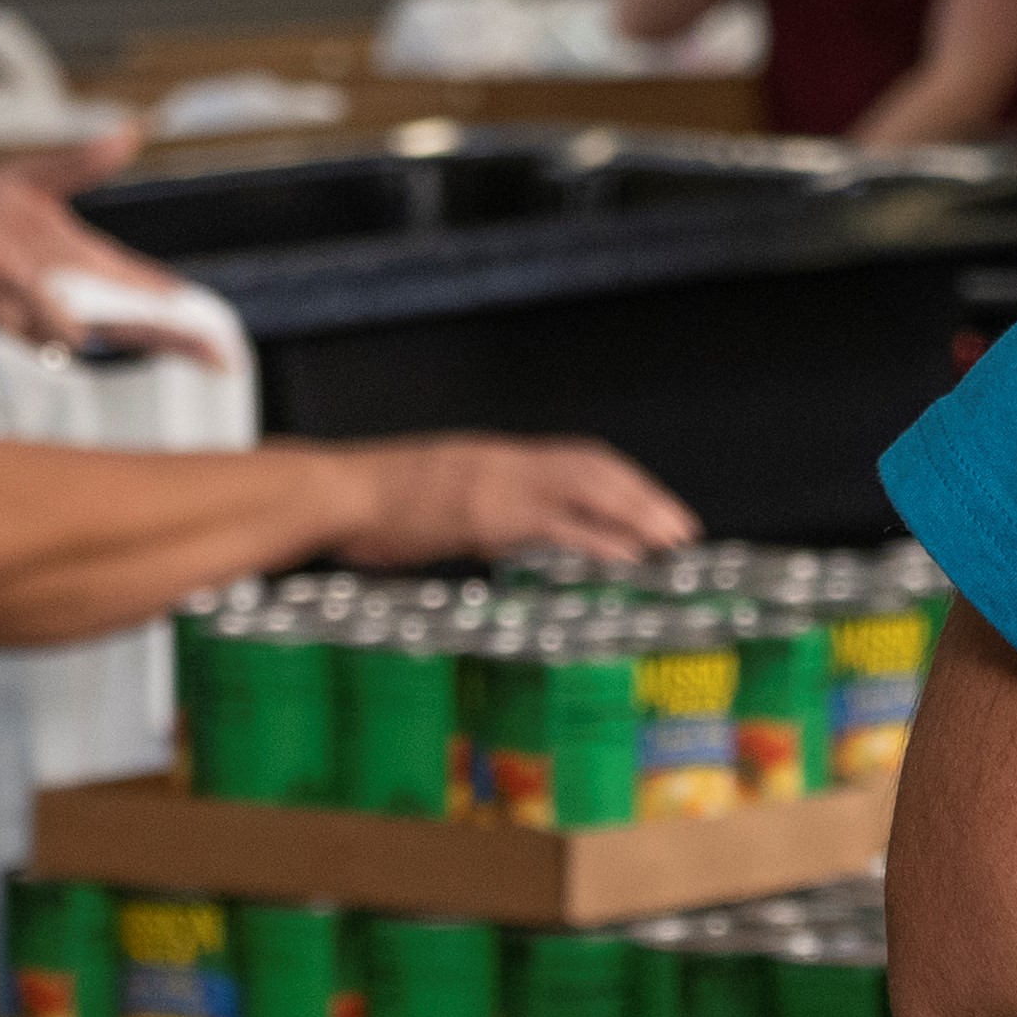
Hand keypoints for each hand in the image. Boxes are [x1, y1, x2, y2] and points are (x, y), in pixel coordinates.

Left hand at [0, 121, 226, 363]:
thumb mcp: (30, 181)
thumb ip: (79, 164)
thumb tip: (130, 131)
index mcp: (85, 270)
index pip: (147, 299)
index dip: (187, 323)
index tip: (223, 346)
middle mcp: (63, 301)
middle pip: (129, 328)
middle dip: (169, 339)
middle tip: (208, 351)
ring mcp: (22, 317)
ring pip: (63, 329)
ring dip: (52, 304)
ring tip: (25, 268)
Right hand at [339, 436, 698, 566]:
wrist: (332, 492)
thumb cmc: (375, 504)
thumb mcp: (438, 499)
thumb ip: (479, 514)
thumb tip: (508, 541)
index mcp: (497, 458)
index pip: (578, 460)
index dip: (625, 483)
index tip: (658, 508)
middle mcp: (505, 462)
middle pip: (595, 468)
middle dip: (644, 498)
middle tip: (684, 530)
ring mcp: (496, 483)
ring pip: (586, 486)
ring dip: (635, 513)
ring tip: (669, 541)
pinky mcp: (483, 513)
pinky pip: (554, 524)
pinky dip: (597, 538)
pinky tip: (626, 557)